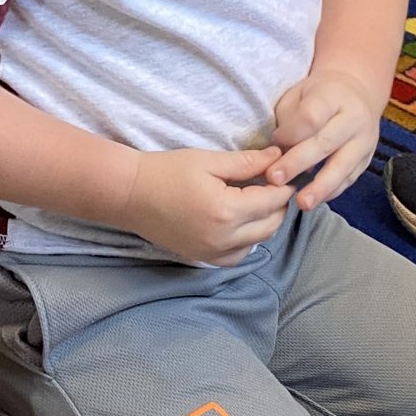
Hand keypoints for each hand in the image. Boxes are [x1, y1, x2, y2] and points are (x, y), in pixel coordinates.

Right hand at [122, 147, 295, 265]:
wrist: (130, 194)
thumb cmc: (166, 171)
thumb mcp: (208, 160)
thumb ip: (247, 162)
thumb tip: (278, 158)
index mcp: (227, 211)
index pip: (273, 201)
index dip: (284, 185)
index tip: (286, 173)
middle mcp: (223, 238)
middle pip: (271, 225)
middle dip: (278, 204)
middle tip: (273, 184)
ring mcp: (212, 252)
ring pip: (258, 242)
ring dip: (265, 223)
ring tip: (257, 201)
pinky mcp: (203, 258)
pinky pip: (238, 256)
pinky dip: (247, 241)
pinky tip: (240, 222)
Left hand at [262, 71, 384, 210]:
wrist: (356, 92)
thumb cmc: (317, 95)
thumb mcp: (298, 94)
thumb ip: (289, 118)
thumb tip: (281, 148)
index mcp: (333, 96)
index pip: (311, 117)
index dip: (290, 133)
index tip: (274, 142)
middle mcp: (354, 118)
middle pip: (325, 143)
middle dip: (298, 163)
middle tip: (275, 179)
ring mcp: (365, 141)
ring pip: (342, 167)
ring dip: (320, 187)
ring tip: (302, 203)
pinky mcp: (366, 159)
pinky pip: (349, 179)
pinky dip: (332, 191)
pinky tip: (316, 200)